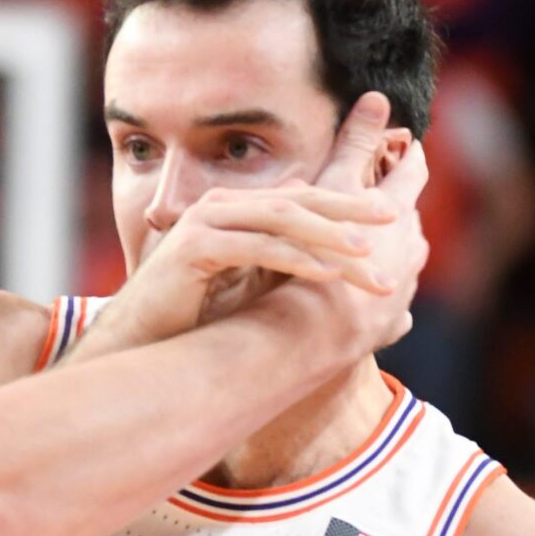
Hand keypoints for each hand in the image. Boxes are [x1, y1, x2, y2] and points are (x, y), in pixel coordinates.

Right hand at [95, 93, 403, 345]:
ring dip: (329, 234)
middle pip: (298, 198)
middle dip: (348, 209)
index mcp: (239, 209)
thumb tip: (340, 262)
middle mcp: (222, 207)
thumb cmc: (195, 314)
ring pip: (281, 218)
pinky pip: (255, 247)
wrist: (141, 337)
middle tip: (392, 218)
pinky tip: (327, 273)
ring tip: (366, 251)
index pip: (303, 198)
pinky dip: (295, 258)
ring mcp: (206, 223)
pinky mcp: (194, 248)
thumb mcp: (251, 282)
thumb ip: (285, 262)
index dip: (348, 203)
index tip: (392, 216)